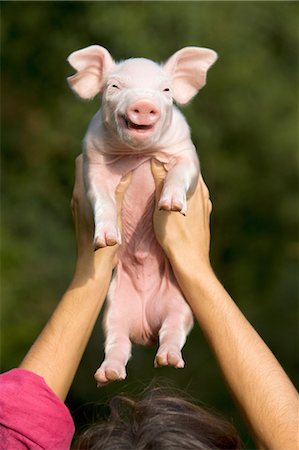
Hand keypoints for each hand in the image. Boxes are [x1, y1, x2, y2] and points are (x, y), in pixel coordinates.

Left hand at [71, 155, 130, 279]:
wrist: (91, 269)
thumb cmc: (105, 246)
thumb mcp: (116, 215)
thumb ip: (121, 193)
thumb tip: (130, 171)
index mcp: (83, 195)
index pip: (82, 161)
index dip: (96, 152)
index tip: (114, 147)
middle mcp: (77, 197)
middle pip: (84, 167)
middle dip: (100, 160)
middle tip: (120, 154)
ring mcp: (77, 207)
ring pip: (87, 181)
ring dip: (101, 174)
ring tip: (119, 167)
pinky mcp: (81, 216)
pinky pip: (90, 193)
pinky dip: (101, 187)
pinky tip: (114, 190)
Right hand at [151, 159, 211, 267]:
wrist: (191, 262)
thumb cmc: (175, 235)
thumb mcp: (161, 206)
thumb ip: (161, 182)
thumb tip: (155, 160)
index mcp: (197, 186)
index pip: (181, 165)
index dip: (167, 161)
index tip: (152, 158)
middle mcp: (204, 194)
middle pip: (184, 177)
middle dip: (171, 174)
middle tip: (152, 172)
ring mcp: (205, 207)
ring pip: (187, 191)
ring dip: (175, 189)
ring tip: (160, 189)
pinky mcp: (203, 219)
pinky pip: (189, 203)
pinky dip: (179, 201)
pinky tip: (171, 208)